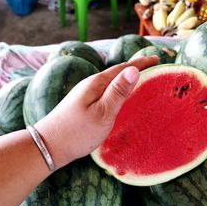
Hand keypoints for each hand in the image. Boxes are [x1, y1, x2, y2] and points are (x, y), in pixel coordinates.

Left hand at [35, 56, 158, 168]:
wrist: (49, 146)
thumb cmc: (77, 131)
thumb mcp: (102, 113)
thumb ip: (118, 92)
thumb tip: (134, 70)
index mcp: (97, 83)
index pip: (124, 68)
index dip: (141, 63)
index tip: (157, 59)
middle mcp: (91, 85)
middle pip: (118, 73)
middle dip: (136, 70)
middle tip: (154, 69)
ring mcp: (86, 94)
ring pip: (112, 83)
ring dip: (127, 80)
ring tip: (142, 82)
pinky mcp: (84, 104)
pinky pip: (107, 92)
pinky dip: (119, 91)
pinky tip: (122, 98)